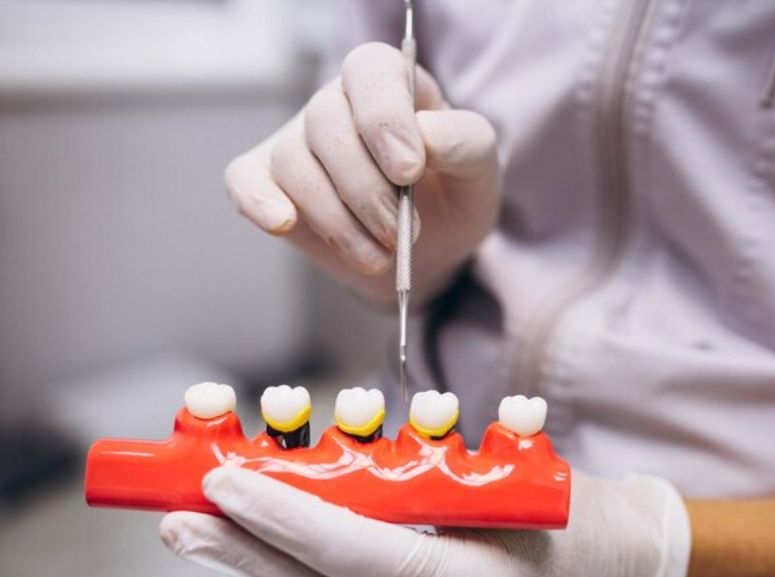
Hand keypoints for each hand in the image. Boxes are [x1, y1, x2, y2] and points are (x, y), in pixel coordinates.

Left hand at [160, 467, 690, 576]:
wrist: (606, 561)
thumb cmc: (567, 513)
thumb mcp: (511, 479)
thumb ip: (433, 481)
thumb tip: (341, 463)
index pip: (357, 552)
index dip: (284, 516)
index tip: (224, 483)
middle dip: (241, 551)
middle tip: (175, 519)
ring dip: (256, 555)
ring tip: (197, 525)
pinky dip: (294, 559)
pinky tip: (253, 537)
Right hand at [224, 42, 500, 305]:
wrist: (428, 254)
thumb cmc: (452, 198)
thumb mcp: (479, 172)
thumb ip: (465, 142)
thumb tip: (426, 134)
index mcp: (391, 85)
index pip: (370, 70)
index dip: (384, 118)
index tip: (409, 172)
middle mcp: (339, 105)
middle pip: (327, 124)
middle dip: (367, 191)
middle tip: (402, 234)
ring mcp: (299, 142)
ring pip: (295, 164)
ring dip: (339, 220)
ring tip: (380, 256)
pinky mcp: (269, 182)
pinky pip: (244, 179)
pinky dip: (259, 201)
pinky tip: (283, 223)